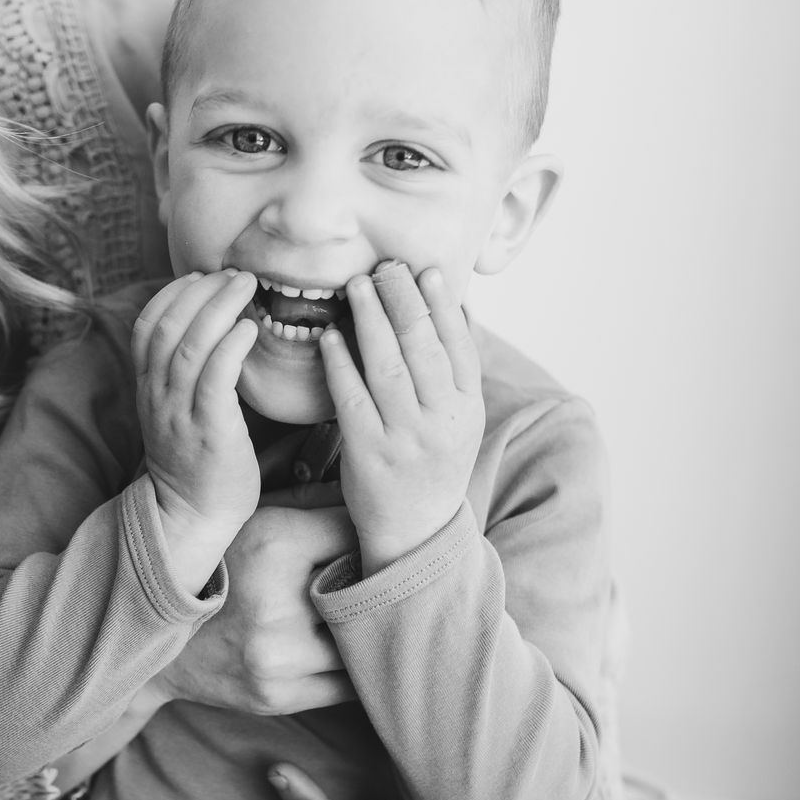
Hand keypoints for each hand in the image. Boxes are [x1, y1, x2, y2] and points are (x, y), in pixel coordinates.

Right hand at [132, 270, 262, 590]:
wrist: (191, 517)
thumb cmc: (197, 462)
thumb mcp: (178, 412)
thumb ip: (186, 375)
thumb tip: (216, 334)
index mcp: (148, 388)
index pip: (147, 326)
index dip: (172, 293)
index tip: (202, 276)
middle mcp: (157, 396)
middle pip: (168, 326)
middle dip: (200, 291)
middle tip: (234, 273)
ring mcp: (179, 412)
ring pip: (189, 345)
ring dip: (219, 307)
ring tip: (245, 285)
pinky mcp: (209, 430)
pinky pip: (215, 377)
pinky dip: (231, 346)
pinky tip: (250, 328)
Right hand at [150, 503, 357, 714]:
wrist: (152, 642)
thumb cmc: (213, 568)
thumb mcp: (250, 518)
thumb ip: (310, 501)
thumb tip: (371, 495)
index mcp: (271, 544)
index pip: (355, 529)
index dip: (367, 528)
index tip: (371, 532)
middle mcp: (276, 604)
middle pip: (369, 583)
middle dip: (376, 576)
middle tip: (380, 571)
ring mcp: (278, 658)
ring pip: (364, 637)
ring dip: (370, 623)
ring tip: (365, 610)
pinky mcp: (279, 696)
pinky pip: (350, 682)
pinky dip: (356, 663)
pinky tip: (348, 647)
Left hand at [319, 264, 483, 571]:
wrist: (416, 532)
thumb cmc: (434, 463)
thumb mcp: (462, 420)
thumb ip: (456, 370)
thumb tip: (455, 307)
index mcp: (469, 408)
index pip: (458, 345)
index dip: (442, 304)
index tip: (425, 270)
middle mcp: (442, 421)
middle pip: (422, 347)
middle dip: (402, 300)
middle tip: (384, 266)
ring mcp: (405, 437)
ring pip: (387, 366)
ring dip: (370, 320)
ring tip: (356, 286)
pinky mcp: (368, 453)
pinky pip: (352, 398)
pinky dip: (341, 363)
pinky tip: (330, 336)